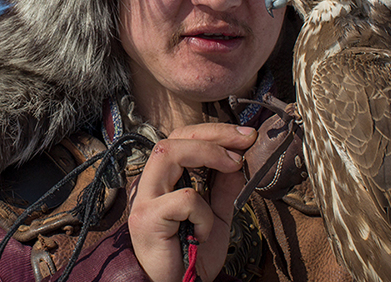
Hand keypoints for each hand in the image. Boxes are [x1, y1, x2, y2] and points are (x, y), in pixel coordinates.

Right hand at [128, 123, 256, 281]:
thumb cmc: (190, 257)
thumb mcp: (216, 217)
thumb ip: (223, 189)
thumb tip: (240, 159)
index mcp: (161, 180)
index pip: (181, 139)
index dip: (214, 132)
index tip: (246, 137)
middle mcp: (148, 184)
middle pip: (173, 138)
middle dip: (214, 134)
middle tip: (246, 142)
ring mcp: (144, 199)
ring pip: (170, 153)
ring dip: (208, 154)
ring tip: (233, 167)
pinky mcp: (146, 218)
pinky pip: (185, 198)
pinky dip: (203, 214)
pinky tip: (201, 232)